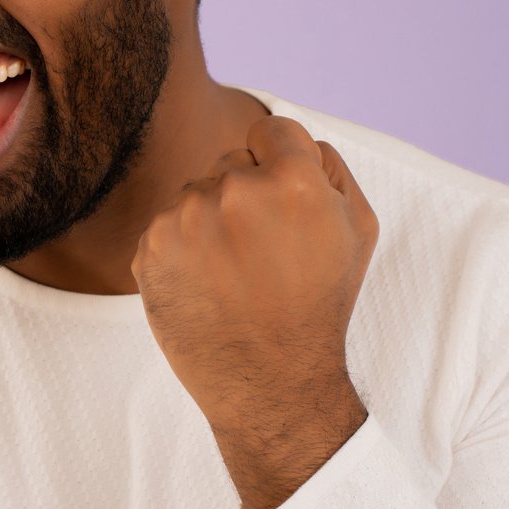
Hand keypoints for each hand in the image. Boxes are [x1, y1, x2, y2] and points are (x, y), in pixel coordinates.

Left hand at [131, 115, 378, 508]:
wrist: (269, 380)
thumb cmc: (320, 302)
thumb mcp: (357, 229)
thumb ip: (328, 167)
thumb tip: (293, 139)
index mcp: (292, 181)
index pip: (271, 127)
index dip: (282, 160)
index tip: (283, 196)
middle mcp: (233, 190)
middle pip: (231, 161)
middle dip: (247, 194)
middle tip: (265, 251)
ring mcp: (185, 218)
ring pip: (196, 194)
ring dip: (212, 221)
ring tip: (236, 273)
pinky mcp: (150, 246)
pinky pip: (167, 225)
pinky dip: (183, 249)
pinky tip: (207, 284)